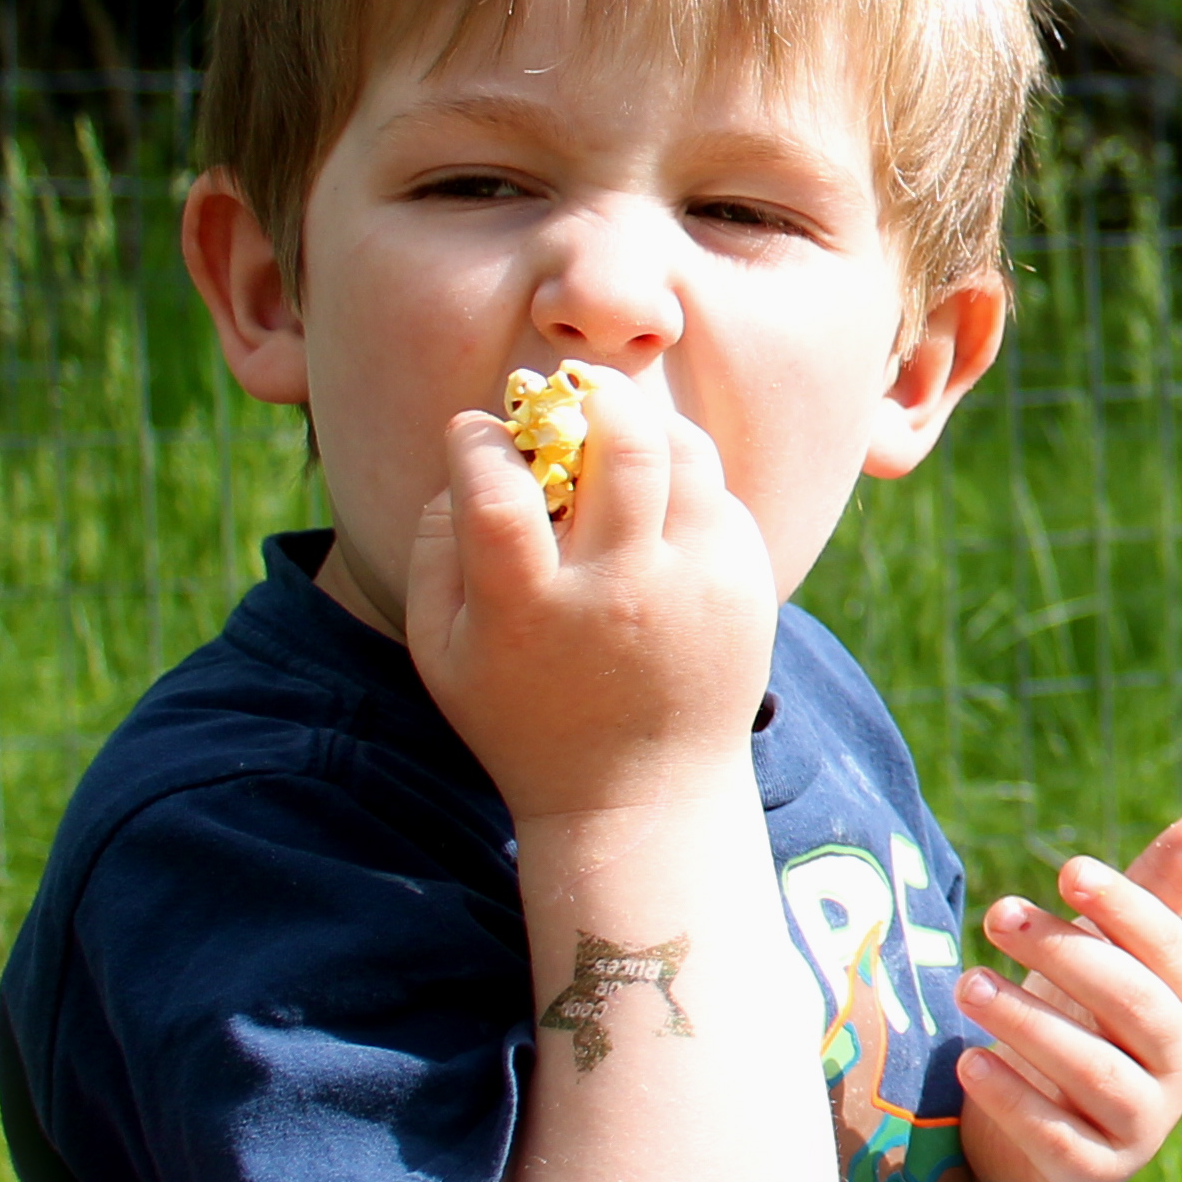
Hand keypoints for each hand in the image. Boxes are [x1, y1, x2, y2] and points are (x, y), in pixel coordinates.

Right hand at [406, 362, 776, 826]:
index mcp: (530, 610)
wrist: (642, 795)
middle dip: (592, 393)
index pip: (499, 490)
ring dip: (644, 424)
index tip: (476, 432)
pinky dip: (681, 478)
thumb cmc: (523, 713)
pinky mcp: (746, 586)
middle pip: (624, 444)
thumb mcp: (443, 650)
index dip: (478, 440)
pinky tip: (652, 500)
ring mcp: (695, 587)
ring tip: (614, 430)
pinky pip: (716, 493)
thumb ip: (435, 546)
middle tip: (571, 387)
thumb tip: (466, 454)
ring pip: (685, 453)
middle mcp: (622, 592)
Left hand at [954, 809, 1181, 1181]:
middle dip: (1064, 954)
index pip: (1169, 948)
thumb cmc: (1080, 1020)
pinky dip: (1013, 1098)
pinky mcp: (1095, 1172)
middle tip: (997, 914)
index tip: (1066, 868)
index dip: (1124, 907)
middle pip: (1132, 1004)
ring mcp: (1143, 1122)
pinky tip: (967, 1062)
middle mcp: (1179, 1062)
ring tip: (967, 984)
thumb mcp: (1110, 954)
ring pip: (1094, 1071)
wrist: (1037, 1140)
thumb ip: (1156, 891)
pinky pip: (1057, 1135)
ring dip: (1027, 1023)